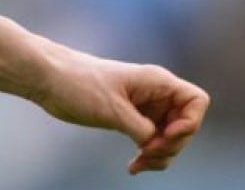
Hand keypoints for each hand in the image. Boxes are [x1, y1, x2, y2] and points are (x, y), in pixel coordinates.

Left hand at [35, 46, 208, 174]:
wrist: (48, 77)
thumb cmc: (78, 85)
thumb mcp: (113, 110)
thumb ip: (142, 128)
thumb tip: (156, 143)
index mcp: (156, 82)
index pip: (196, 102)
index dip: (189, 124)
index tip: (164, 135)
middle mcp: (155, 93)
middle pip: (184, 125)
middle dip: (171, 145)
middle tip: (145, 154)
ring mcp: (144, 106)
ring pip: (168, 136)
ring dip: (159, 154)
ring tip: (138, 164)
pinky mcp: (130, 116)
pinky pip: (150, 139)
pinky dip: (147, 154)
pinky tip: (133, 166)